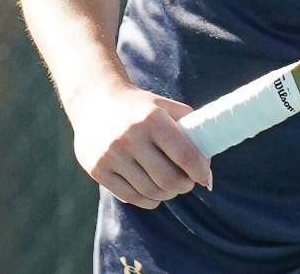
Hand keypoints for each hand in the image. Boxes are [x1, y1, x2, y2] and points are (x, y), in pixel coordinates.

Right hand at [67, 81, 212, 208]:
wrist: (92, 99)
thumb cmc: (137, 106)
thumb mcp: (163, 105)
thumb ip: (188, 127)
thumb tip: (207, 161)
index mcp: (151, 118)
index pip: (185, 154)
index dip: (200, 171)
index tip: (205, 177)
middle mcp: (130, 137)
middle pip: (168, 179)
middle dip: (184, 186)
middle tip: (187, 183)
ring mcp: (111, 155)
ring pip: (149, 191)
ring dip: (167, 194)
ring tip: (170, 187)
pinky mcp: (97, 169)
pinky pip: (130, 196)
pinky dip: (147, 200)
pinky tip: (153, 192)